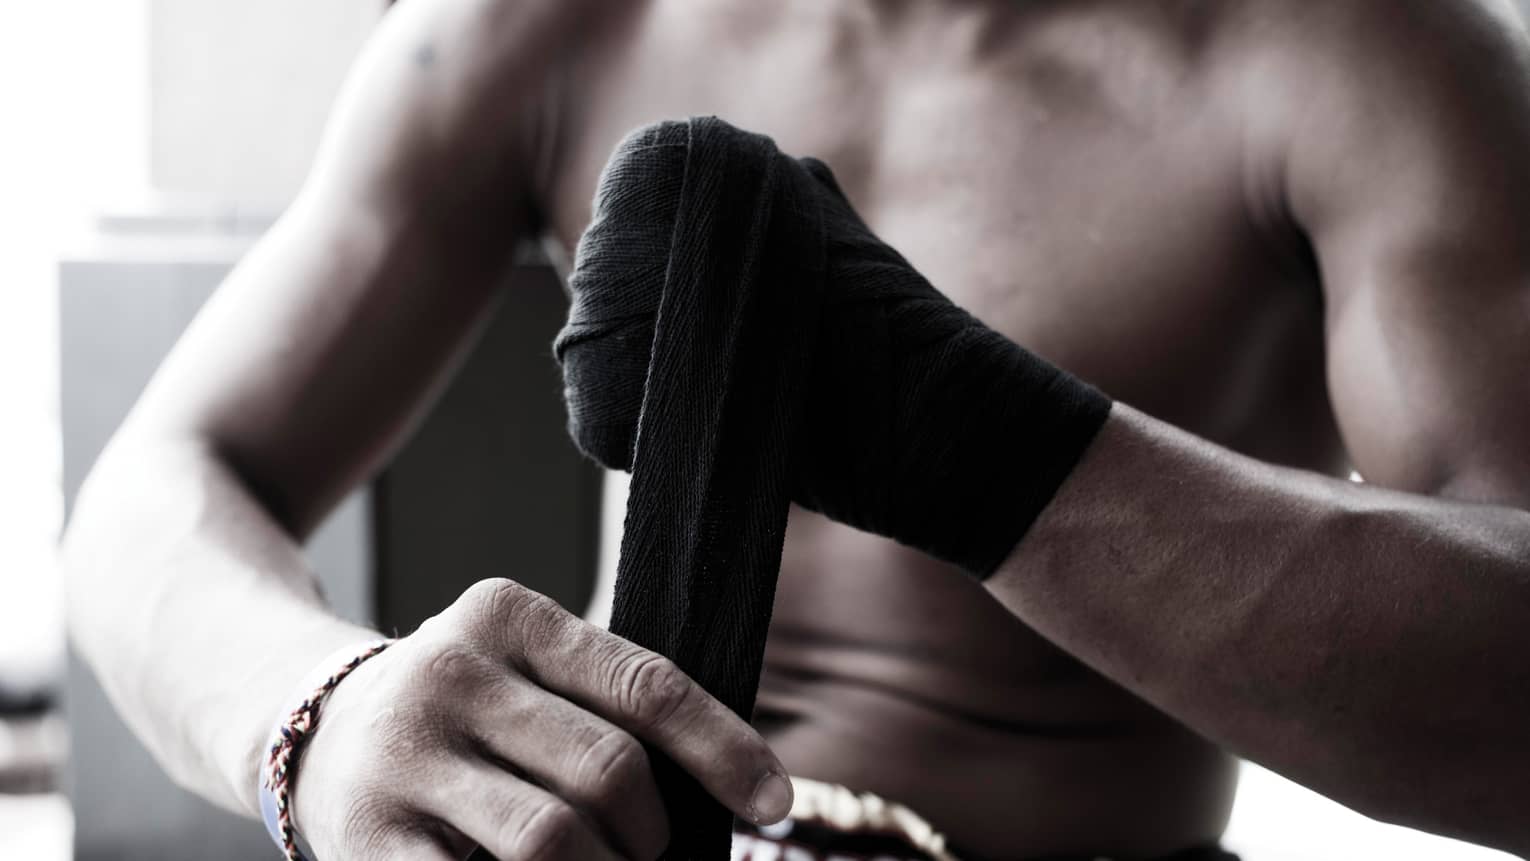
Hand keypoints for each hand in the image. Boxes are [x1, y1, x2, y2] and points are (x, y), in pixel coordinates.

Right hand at [289, 579, 792, 859]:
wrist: (310, 731)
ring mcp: (404, 757)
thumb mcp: (527, 674)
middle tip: (654, 856)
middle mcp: (451, 671)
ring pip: (553, 839)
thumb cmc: (465, 713)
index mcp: (508, 615)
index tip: (773, 804)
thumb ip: (609, 712)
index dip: (723, 749)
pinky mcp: (368, 838)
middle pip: (607, 771)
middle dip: (654, 834)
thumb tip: (736, 794)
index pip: (643, 682)